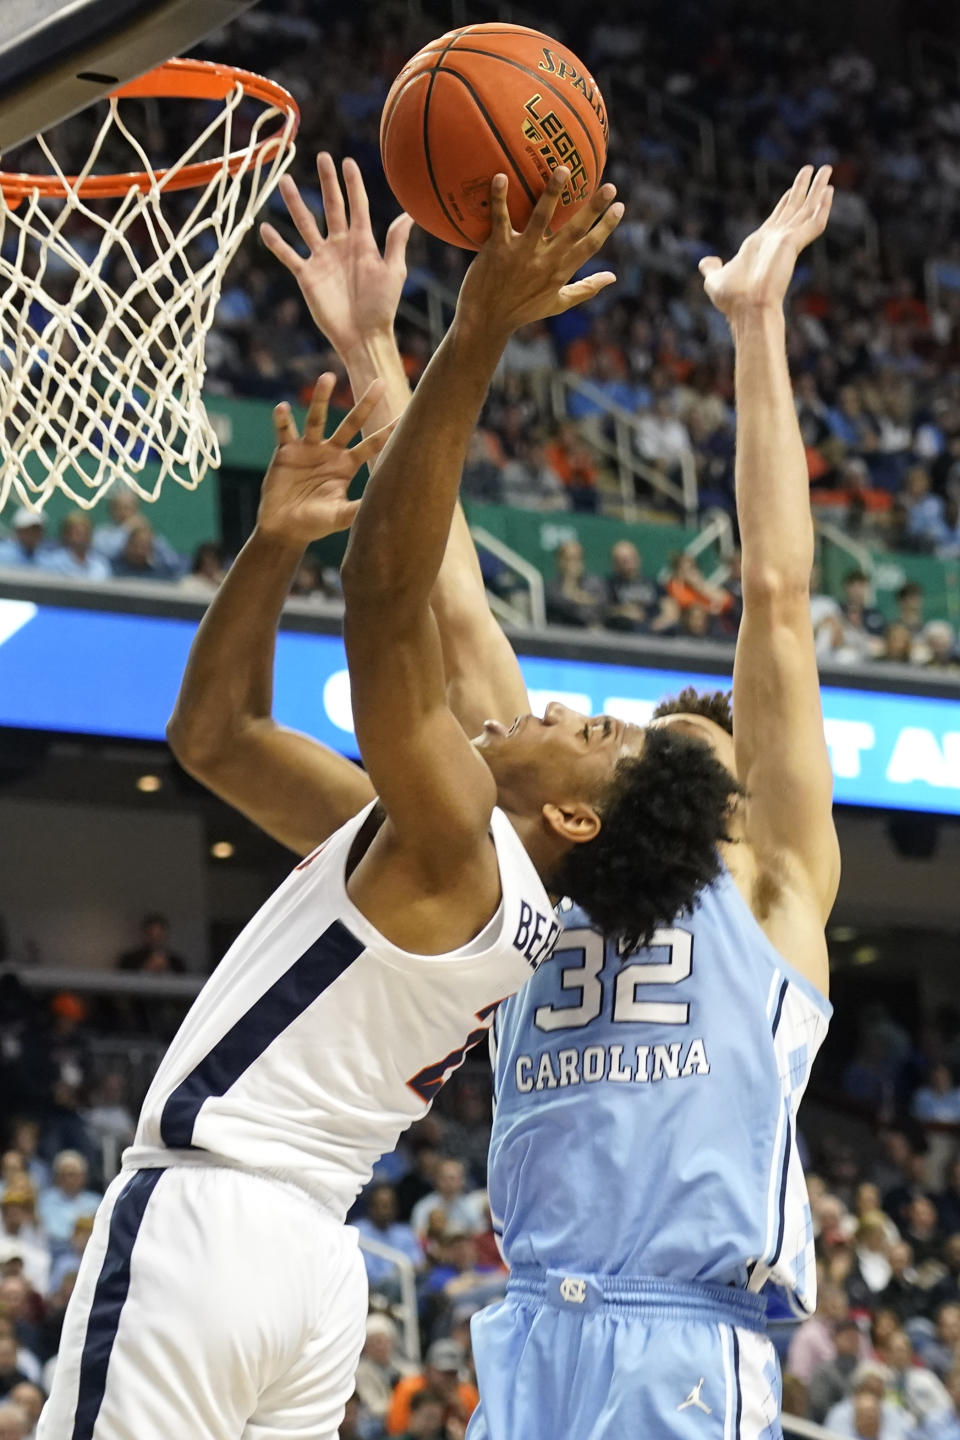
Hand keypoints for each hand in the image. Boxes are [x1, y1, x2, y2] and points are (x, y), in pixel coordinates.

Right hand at [256, 375, 393, 546]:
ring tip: (328, 377)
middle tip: (379, 382)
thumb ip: (357, 510)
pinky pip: (284, 431)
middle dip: (365, 404)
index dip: (389, 431)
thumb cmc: (315, 523)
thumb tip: (384, 509)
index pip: (373, 444)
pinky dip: (282, 419)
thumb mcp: (339, 517)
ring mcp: (308, 449)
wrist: (284, 528)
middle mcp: (330, 452)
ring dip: (321, 398)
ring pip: (316, 419)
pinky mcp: (285, 452)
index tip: (407, 415)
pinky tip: (282, 408)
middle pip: (351, 423)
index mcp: (347, 465)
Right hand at [260, 153, 413, 354]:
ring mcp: (322, 259)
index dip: (352, 184)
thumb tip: (409, 213)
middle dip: (328, 182)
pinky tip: (265, 228)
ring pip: (305, 224)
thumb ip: (396, 242)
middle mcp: (340, 246)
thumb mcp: (394, 272)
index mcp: (363, 242)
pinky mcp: (307, 276)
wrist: (363, 336)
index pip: (357, 206)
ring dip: (296, 204)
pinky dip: (277, 243)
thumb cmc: (383, 308)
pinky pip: (289, 255)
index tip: (347, 161)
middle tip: (322, 156)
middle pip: (332, 207)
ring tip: (286, 181)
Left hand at [455, 168, 622, 338]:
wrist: (486, 321)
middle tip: (610, 186)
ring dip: (552, 193)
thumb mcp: (557, 304)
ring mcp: (521, 253)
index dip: (606, 227)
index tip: (620, 206)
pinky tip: (502, 176)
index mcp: (560, 272)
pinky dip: (499, 199)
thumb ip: (585, 288)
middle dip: (593, 208)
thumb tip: (612, 277)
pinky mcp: (498, 249)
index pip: (590, 247)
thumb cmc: (521, 311)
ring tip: (563, 169)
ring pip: (540, 219)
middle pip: (573, 231)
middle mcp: (544, 261)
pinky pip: (499, 220)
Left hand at [699, 165, 832, 317]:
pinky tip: (828, 192)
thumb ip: (712, 268)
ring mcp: (787, 241)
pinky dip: (822, 207)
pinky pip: (813, 222)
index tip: (794, 187)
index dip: (787, 200)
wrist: (746, 309)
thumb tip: (706, 263)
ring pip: (807, 209)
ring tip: (827, 170)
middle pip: (795, 207)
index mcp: (762, 244)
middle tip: (820, 169)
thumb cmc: (733, 300)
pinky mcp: (793, 243)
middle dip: (805, 188)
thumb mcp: (715, 279)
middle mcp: (777, 239)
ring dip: (818, 190)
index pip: (779, 216)